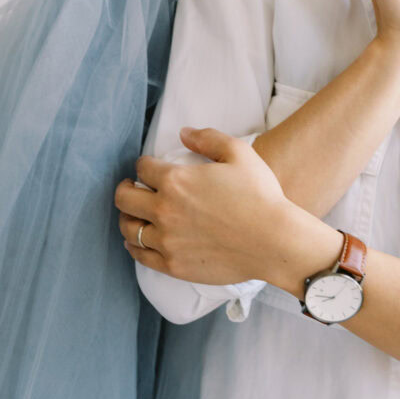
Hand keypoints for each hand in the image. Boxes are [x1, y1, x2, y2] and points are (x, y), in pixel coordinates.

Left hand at [115, 127, 308, 287]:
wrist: (274, 241)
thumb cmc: (260, 195)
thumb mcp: (239, 153)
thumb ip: (207, 138)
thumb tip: (183, 133)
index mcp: (176, 181)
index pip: (142, 168)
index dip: (144, 165)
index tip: (149, 168)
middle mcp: (164, 210)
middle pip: (124, 198)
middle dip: (125, 189)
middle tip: (131, 188)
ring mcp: (167, 240)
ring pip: (128, 228)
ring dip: (127, 218)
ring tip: (134, 215)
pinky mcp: (173, 265)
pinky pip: (140, 255)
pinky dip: (135, 246)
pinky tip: (139, 240)